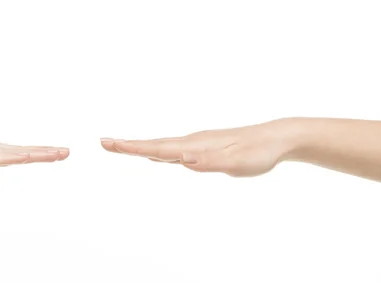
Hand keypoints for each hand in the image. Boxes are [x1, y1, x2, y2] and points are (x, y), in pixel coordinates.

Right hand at [0, 124, 68, 186]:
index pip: (11, 155)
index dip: (33, 155)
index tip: (54, 154)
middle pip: (16, 151)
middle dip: (42, 152)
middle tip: (66, 152)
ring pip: (9, 152)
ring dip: (34, 153)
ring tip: (57, 154)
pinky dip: (10, 156)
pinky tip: (25, 156)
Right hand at [100, 120, 295, 176]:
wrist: (277, 138)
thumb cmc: (259, 152)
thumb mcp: (237, 162)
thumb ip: (209, 161)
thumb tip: (182, 158)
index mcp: (195, 145)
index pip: (157, 148)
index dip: (131, 147)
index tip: (108, 143)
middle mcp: (191, 142)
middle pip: (152, 144)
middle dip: (126, 145)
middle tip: (103, 143)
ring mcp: (196, 143)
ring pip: (160, 146)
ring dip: (138, 147)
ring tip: (120, 147)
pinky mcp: (203, 147)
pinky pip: (171, 150)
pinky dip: (155, 151)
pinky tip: (153, 155)